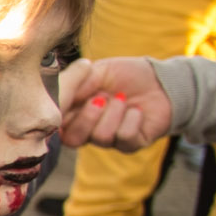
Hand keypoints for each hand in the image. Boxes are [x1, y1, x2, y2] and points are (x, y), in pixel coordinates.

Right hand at [58, 57, 172, 151]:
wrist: (161, 79)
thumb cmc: (125, 74)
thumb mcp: (95, 71)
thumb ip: (73, 83)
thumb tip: (54, 95)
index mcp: (73, 113)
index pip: (55, 125)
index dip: (57, 117)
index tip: (67, 102)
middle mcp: (87, 129)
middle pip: (72, 140)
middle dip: (87, 118)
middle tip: (101, 98)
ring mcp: (109, 139)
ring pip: (100, 137)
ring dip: (114, 113)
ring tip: (123, 98)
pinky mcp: (131, 144)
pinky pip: (124, 137)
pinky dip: (132, 118)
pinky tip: (137, 110)